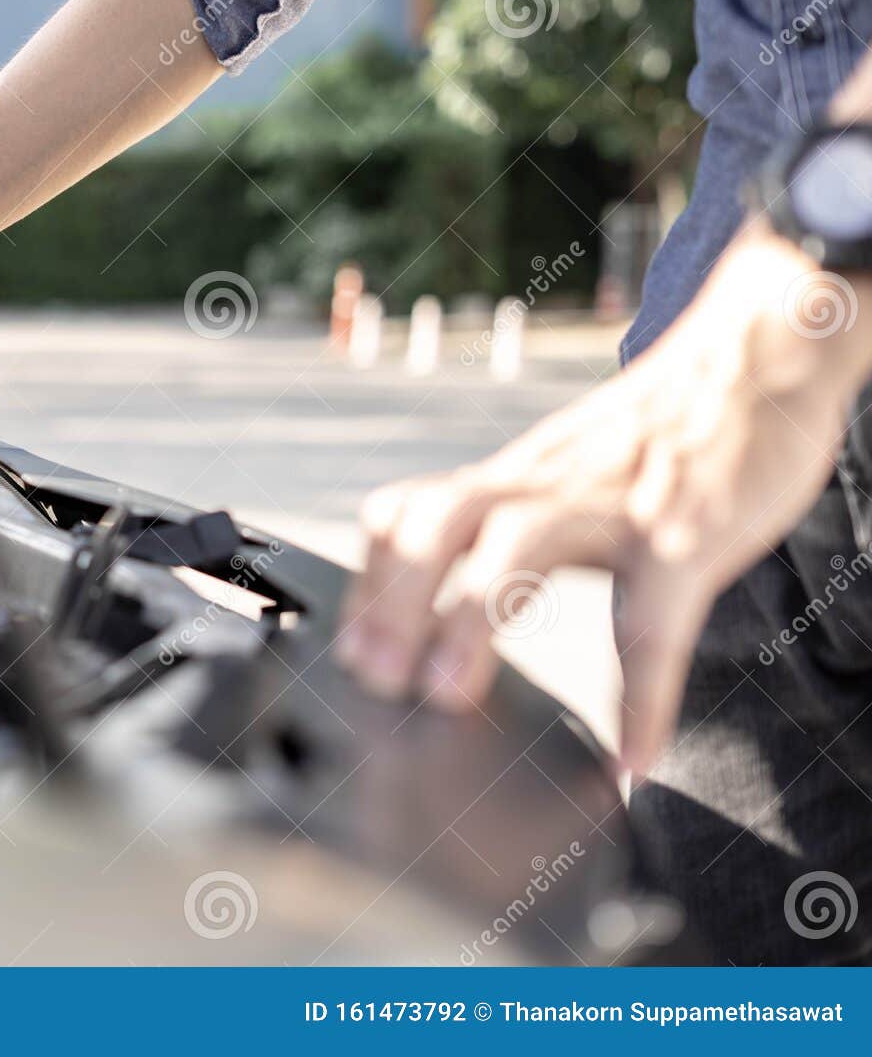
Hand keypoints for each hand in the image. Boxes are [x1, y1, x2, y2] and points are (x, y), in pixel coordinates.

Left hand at [338, 224, 871, 770]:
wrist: (758, 355)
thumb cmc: (653, 436)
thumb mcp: (560, 470)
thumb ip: (508, 519)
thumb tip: (453, 593)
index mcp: (509, 480)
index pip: (405, 514)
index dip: (369, 580)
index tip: (351, 647)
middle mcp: (542, 487)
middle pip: (437, 523)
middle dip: (393, 598)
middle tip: (376, 676)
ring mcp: (611, 506)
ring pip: (516, 547)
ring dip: (469, 621)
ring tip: (449, 697)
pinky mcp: (687, 532)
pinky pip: (655, 616)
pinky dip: (644, 694)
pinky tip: (635, 753)